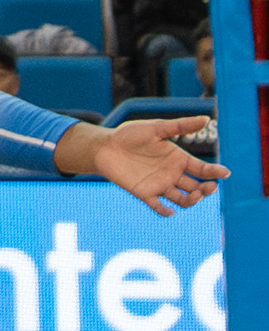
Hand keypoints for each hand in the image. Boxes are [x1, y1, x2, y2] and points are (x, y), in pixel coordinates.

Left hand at [57, 116, 225, 214]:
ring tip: (194, 195)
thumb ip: (180, 126)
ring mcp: (160, 185)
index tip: (225, 173)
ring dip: (191, 200)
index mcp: (178, 159)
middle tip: (210, 187)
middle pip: (196, 187)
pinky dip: (166, 211)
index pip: (201, 169)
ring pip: (183, 199)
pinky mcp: (145, 194)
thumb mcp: (156, 127)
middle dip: (206, 189)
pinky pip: (159, 207)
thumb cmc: (130, 134)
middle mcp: (172, 174)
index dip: (214, 172)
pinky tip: (170, 211)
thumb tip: (206, 118)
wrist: (105, 146)